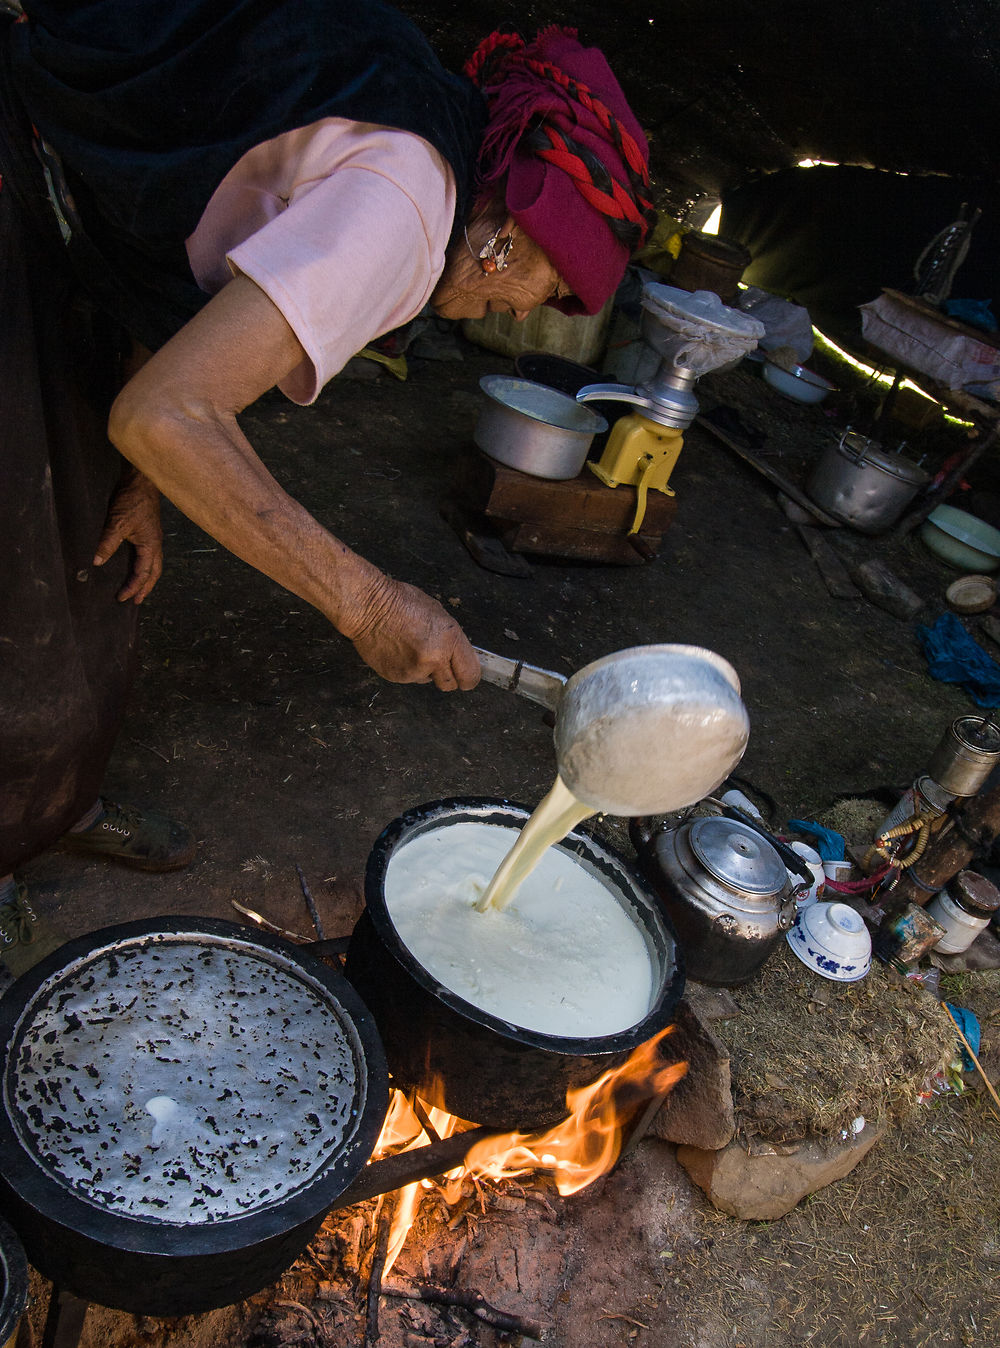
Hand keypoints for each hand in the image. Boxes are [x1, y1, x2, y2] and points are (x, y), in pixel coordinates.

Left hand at [93, 466, 163, 602]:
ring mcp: (153, 537)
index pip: (142, 573)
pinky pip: (150, 554)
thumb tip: (97, 562)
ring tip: (140, 587)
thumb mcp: (117, 522)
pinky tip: (138, 564)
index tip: (122, 597)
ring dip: (147, 578)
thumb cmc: (133, 499)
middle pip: (154, 573)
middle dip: (145, 588)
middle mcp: (155, 544)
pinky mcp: (149, 530)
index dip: (133, 587)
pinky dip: (145, 565)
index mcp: (150, 545)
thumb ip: (107, 543)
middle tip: (136, 601)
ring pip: (154, 564)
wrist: (141, 480)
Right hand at [349, 575, 481, 689]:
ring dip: (424, 670)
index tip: (466, 677)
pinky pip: (409, 678)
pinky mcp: (396, 677)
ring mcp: (414, 671)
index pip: (470, 675)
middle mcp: (434, 659)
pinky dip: (406, 668)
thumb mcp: (439, 614)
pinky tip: (398, 650)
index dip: (469, 678)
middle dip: (447, 676)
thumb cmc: (401, 603)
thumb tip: (458, 656)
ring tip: (411, 647)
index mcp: (450, 640)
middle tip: (438, 661)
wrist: (369, 607)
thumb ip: (451, 640)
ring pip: (427, 680)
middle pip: (450, 685)